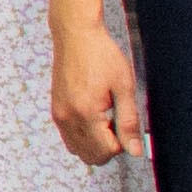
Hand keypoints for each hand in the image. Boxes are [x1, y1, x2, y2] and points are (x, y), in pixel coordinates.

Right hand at [51, 13, 146, 164]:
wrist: (76, 35)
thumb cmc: (101, 55)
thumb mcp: (124, 87)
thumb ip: (129, 122)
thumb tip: (135, 151)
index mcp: (86, 113)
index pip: (106, 150)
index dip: (122, 143)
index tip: (125, 122)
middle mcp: (68, 118)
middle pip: (91, 156)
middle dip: (109, 147)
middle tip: (116, 122)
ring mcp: (59, 115)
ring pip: (78, 151)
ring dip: (95, 144)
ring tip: (105, 119)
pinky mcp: (56, 111)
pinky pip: (69, 139)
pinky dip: (83, 137)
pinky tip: (93, 116)